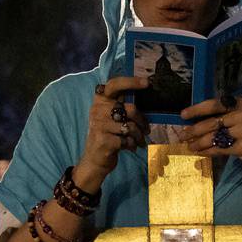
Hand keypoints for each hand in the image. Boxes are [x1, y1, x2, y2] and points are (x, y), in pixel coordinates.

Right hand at [74, 76, 150, 192]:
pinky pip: (127, 140)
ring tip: (139, 141)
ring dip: (139, 136)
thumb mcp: (112, 118)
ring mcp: (99, 125)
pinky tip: (129, 147)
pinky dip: (132, 145)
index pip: (114, 84)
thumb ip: (123, 106)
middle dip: (142, 121)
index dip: (131, 81)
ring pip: (131, 127)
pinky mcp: (104, 140)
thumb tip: (147, 96)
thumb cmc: (108, 135)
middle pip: (130, 109)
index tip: (147, 82)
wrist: (95, 160)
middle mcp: (97, 110)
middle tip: (146, 130)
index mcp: (100, 101)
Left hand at [179, 96, 241, 180]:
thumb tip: (195, 120)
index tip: (183, 115)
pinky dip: (207, 151)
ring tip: (189, 145)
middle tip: (182, 135)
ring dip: (198, 142)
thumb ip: (225, 116)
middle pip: (212, 122)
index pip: (215, 104)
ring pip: (214, 137)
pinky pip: (219, 149)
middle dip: (194, 129)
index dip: (197, 109)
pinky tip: (200, 152)